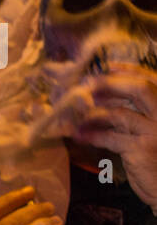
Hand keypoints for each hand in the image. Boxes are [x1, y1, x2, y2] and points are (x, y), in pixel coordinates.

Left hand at [72, 71, 156, 211]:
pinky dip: (93, 135)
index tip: (107, 66)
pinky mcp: (142, 148)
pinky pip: (112, 137)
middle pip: (140, 90)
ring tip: (74, 115)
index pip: (152, 81)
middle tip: (87, 85)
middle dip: (111, 83)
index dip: (129, 71)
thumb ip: (136, 113)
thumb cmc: (156, 158)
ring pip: (120, 114)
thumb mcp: (150, 130)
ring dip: (93, 113)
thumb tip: (102, 96)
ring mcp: (156, 131)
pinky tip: (79, 135)